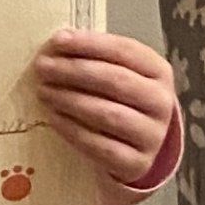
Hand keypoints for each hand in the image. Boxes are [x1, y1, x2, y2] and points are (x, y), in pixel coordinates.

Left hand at [32, 29, 176, 204]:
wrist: (137, 151)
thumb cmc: (121, 105)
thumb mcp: (117, 79)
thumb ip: (95, 61)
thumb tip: (57, 44)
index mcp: (158, 72)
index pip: (125, 51)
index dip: (90, 44)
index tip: (57, 40)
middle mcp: (161, 102)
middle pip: (116, 80)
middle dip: (75, 71)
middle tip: (43, 67)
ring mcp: (152, 135)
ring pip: (108, 114)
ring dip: (71, 100)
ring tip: (43, 92)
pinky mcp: (136, 164)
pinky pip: (100, 146)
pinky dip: (73, 130)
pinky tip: (53, 118)